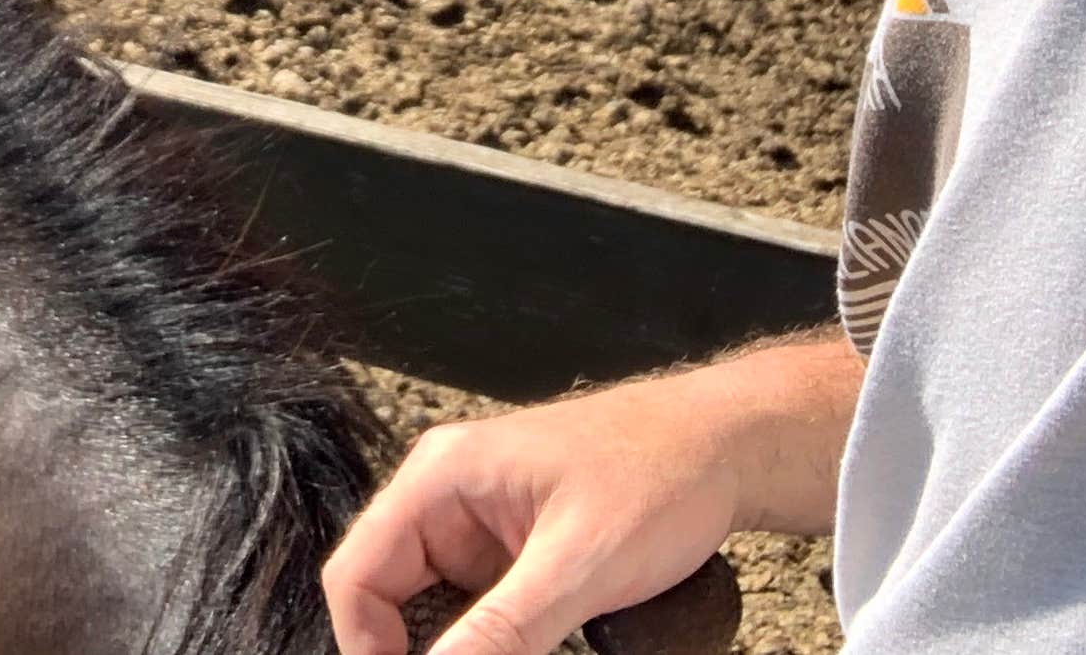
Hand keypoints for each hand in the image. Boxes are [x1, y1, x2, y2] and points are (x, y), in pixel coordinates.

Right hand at [321, 374, 740, 654]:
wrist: (728, 450)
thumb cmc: (661, 472)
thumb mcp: (578, 565)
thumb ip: (502, 631)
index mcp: (442, 477)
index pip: (357, 573)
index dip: (367, 647)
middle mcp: (449, 497)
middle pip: (387, 596)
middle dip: (415, 650)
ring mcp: (482, 525)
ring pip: (434, 612)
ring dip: (459, 649)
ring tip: (508, 652)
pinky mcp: (516, 552)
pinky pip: (479, 612)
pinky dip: (491, 646)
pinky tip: (530, 650)